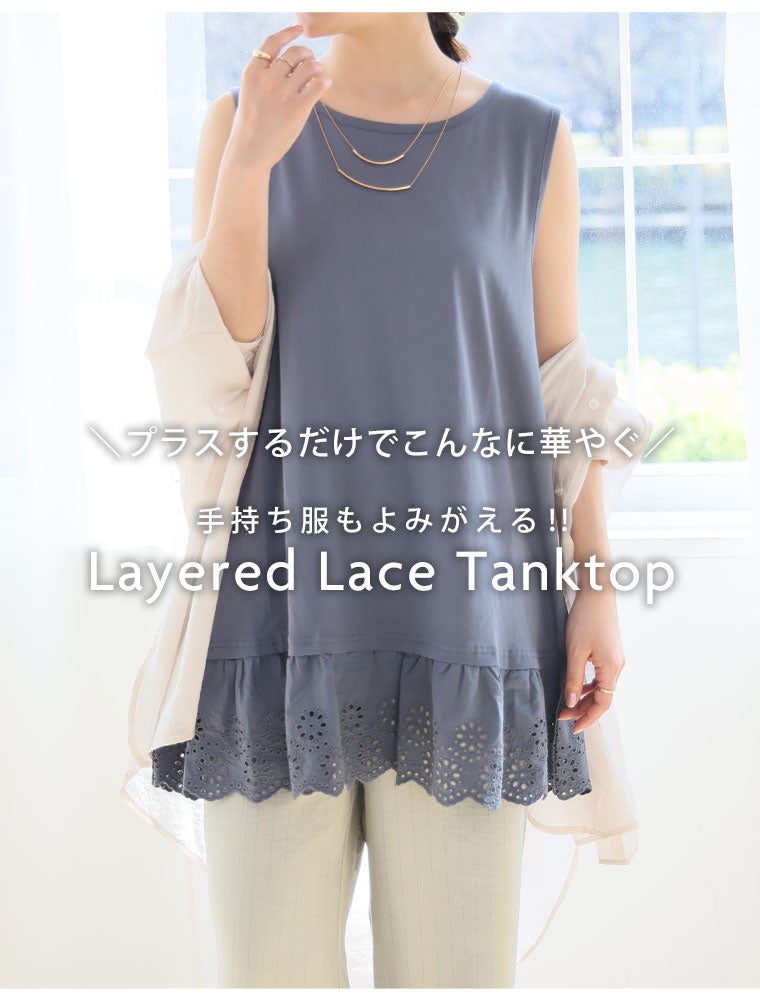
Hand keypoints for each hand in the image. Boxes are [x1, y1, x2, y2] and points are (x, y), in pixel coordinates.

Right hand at [226, 23, 332, 171]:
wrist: (249, 152)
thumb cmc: (251, 124)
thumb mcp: (249, 93)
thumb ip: (264, 76)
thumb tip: (289, 63)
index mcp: (253, 73)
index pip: (273, 42)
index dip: (289, 33)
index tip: (300, 30)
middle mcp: (267, 79)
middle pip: (295, 53)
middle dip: (306, 54)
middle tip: (310, 63)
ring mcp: (282, 94)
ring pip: (309, 67)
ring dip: (318, 67)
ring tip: (318, 75)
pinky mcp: (297, 109)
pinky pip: (318, 85)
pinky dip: (324, 81)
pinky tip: (324, 84)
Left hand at [558, 587, 625, 734]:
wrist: (597, 594)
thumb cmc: (586, 620)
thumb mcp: (575, 652)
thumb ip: (573, 679)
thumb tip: (571, 703)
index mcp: (612, 669)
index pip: (603, 704)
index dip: (588, 718)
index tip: (574, 728)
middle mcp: (618, 667)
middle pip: (603, 697)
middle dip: (584, 709)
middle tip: (564, 717)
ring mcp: (616, 659)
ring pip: (602, 687)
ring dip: (586, 698)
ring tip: (567, 705)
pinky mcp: (611, 653)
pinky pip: (601, 676)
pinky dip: (590, 685)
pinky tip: (577, 687)